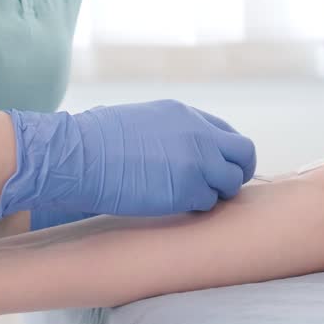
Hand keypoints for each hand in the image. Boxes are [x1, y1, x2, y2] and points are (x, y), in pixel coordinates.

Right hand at [0, 100, 256, 217]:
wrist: (80, 155)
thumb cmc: (95, 141)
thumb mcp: (139, 121)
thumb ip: (165, 132)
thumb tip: (168, 148)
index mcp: (185, 115)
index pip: (226, 133)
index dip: (223, 154)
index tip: (215, 168)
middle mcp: (199, 134)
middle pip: (244, 153)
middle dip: (236, 172)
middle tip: (219, 189)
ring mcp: (198, 161)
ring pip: (231, 182)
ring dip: (215, 193)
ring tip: (188, 200)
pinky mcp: (189, 188)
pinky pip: (208, 203)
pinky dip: (196, 208)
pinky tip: (174, 207)